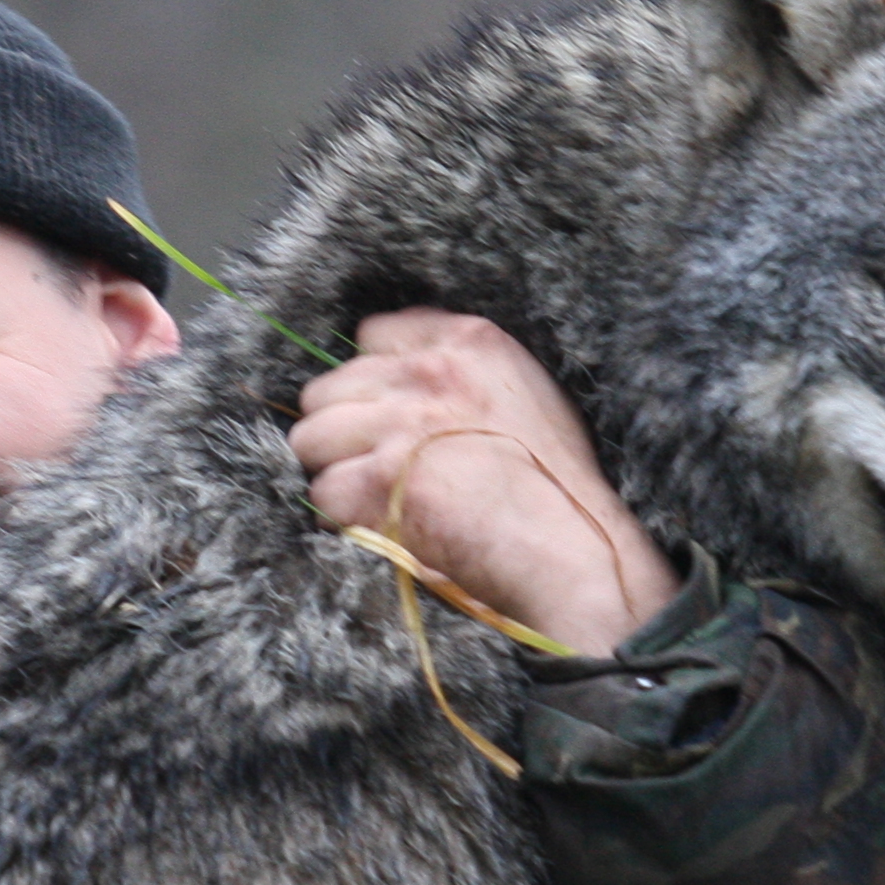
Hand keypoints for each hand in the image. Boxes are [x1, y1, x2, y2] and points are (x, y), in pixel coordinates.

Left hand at [288, 310, 681, 658]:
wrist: (572, 549)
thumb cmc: (560, 485)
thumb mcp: (531, 392)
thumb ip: (468, 371)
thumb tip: (406, 374)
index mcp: (469, 341)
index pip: (373, 334)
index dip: (373, 378)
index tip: (388, 411)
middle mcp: (427, 373)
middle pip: (330, 386)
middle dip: (344, 426)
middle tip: (375, 462)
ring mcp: (398, 425)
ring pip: (313, 437)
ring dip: (334, 468)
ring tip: (374, 496)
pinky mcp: (377, 481)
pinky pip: (323, 492)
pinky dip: (343, 516)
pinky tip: (378, 525)